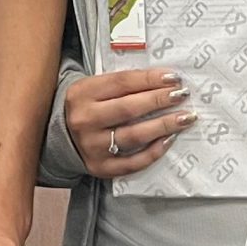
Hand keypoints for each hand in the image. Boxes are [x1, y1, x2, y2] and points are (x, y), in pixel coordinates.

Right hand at [63, 67, 192, 178]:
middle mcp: (84, 120)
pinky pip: (132, 162)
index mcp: (82, 93)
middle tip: (182, 95)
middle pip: (129, 108)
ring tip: (185, 117)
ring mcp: (91, 146)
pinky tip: (169, 140)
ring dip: (164, 125)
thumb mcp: (94, 87)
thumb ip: (122, 84)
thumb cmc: (88, 105)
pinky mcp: (100, 167)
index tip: (173, 78)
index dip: (150, 79)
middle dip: (160, 100)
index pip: (122, 83)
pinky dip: (153, 152)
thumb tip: (164, 81)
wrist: (61, 135)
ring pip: (134, 135)